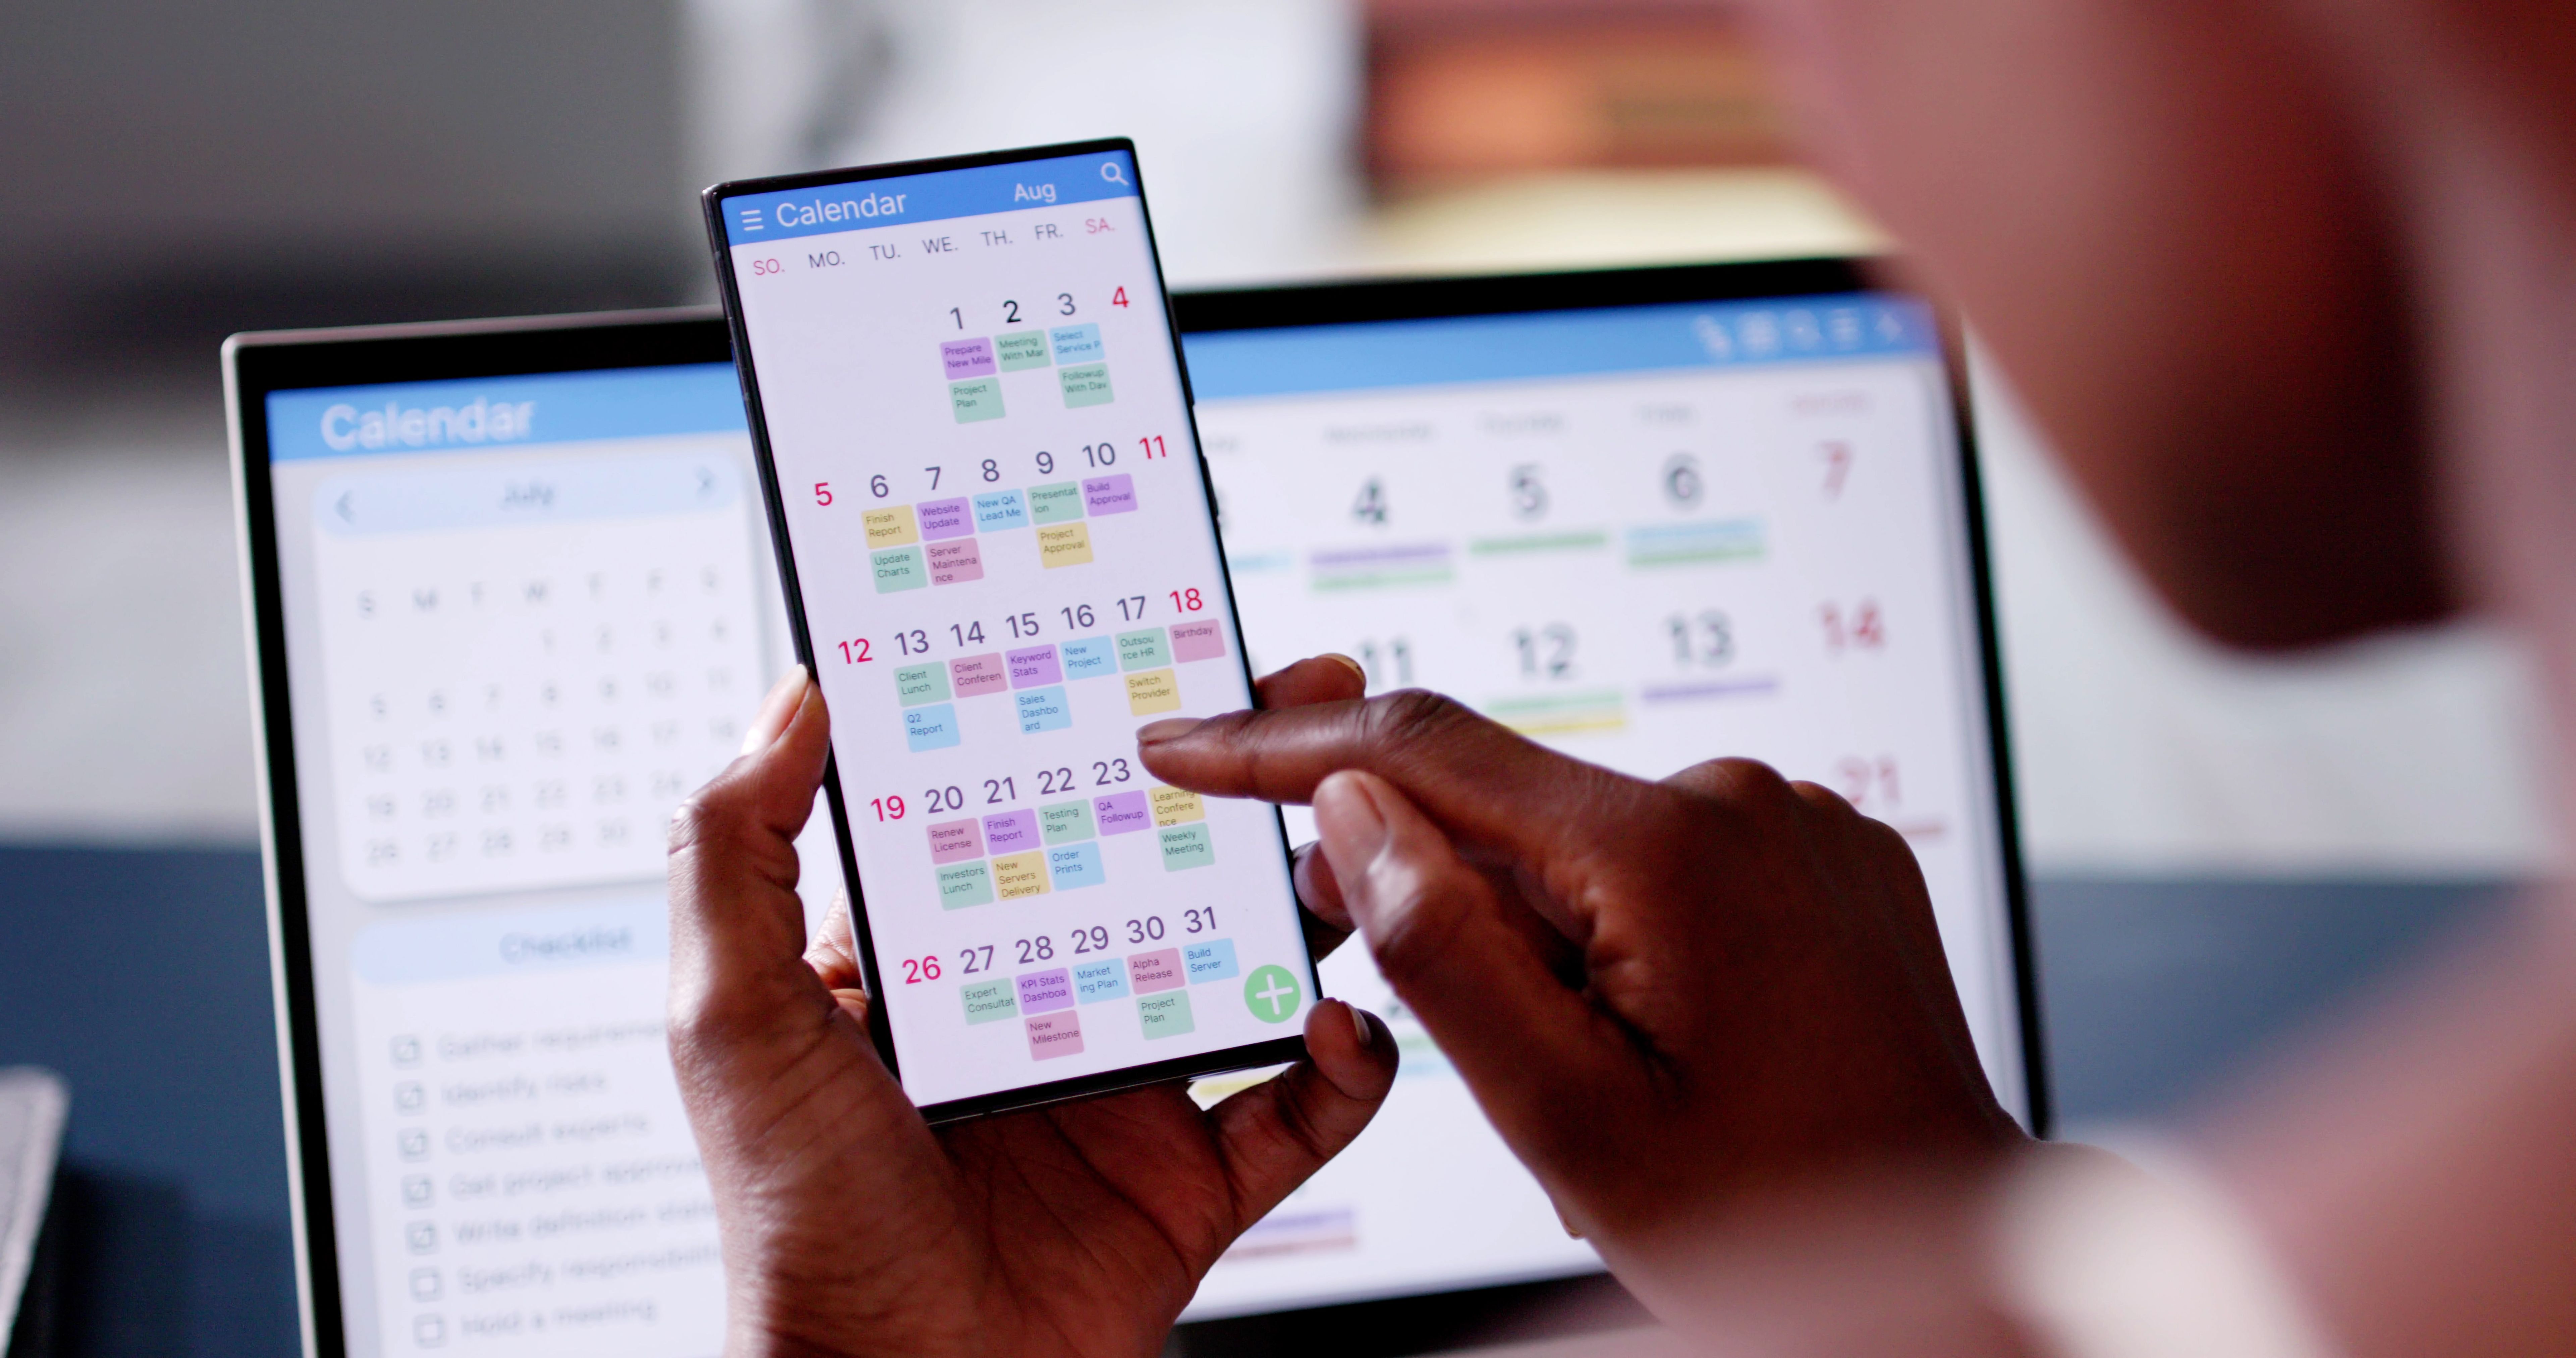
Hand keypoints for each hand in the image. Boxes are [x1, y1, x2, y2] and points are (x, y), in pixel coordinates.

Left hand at [666, 658, 1395, 1357]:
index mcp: (942, 960)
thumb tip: (794, 692)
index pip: (1030, 806)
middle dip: (1240, 782)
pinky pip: (1302, 1111)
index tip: (1154, 640)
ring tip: (1350, 843)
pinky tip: (1352, 1022)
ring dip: (1309, 899)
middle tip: (1309, 698)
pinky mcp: (1189, 1183)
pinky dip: (1349, 1067)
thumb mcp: (727, 1014)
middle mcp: (1041, 1009)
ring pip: (1247, 965)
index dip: (1094, 725)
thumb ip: (736, 849)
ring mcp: (1124, 1092)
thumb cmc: (792, 1220)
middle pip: (1161, 865)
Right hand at [1138, 687, 2023, 1312]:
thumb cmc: (1769, 1210)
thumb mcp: (1569, 1118)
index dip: (1281, 746)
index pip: (1427, 749)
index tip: (1183, 744)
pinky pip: (1668, 859)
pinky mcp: (1821, 849)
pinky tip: (1657, 1034)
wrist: (1954, 1239)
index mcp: (1669, 849)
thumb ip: (1447, 953)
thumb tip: (1349, 806)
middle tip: (1462, 1037)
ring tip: (1600, 1074)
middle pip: (1510, 811)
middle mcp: (1742, 798)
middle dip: (1445, 902)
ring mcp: (1795, 818)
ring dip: (1545, 936)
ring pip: (1586, 846)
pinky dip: (1620, 927)